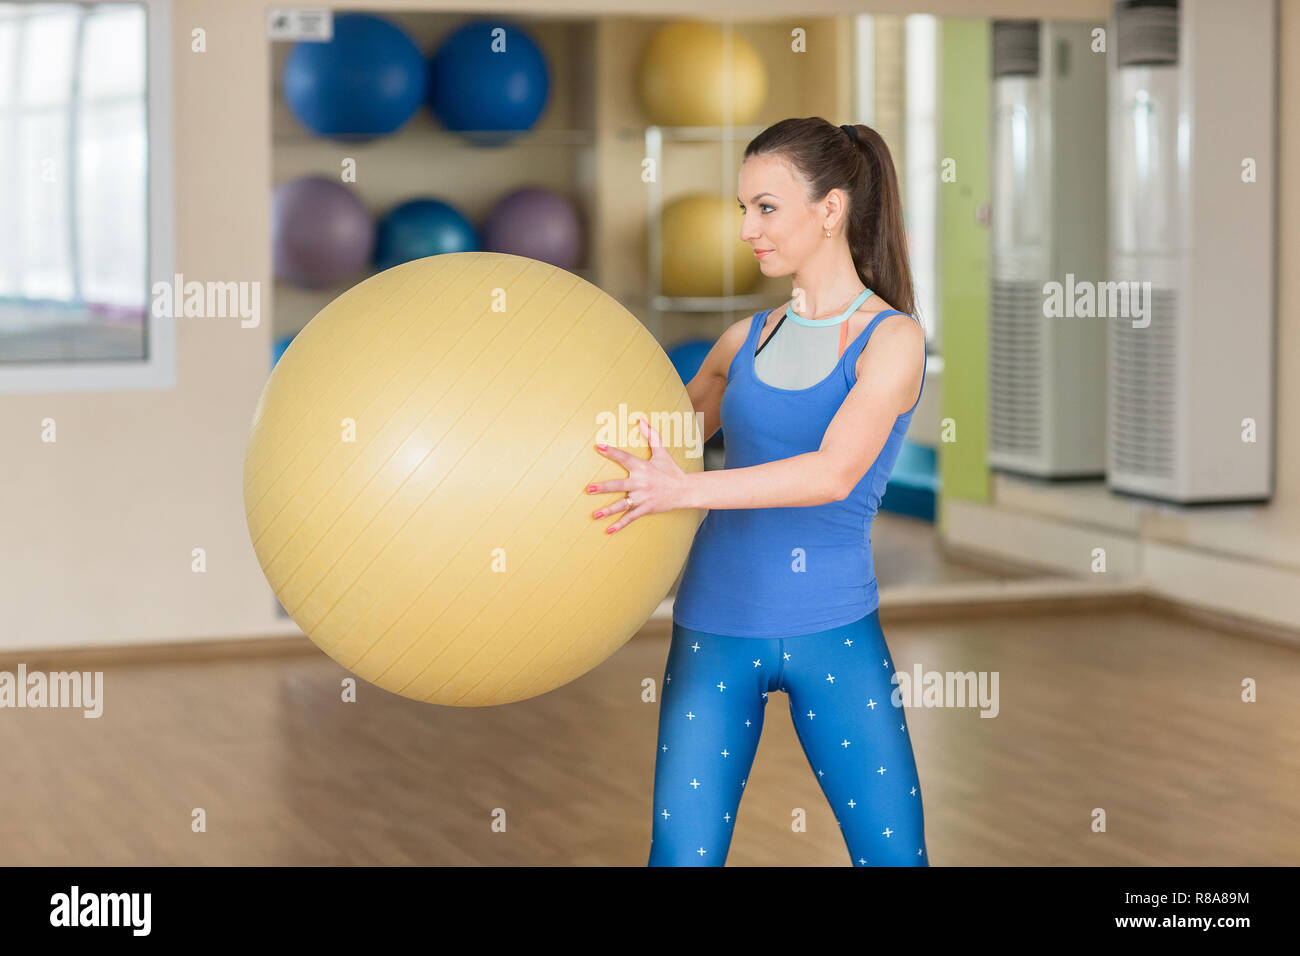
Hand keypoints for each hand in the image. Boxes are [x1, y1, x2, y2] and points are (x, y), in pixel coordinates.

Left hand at [586, 418, 688, 533]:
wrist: (686, 490)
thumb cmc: (672, 470)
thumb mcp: (662, 452)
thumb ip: (652, 436)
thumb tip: (642, 420)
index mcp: (643, 467)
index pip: (624, 458)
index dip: (612, 452)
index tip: (599, 447)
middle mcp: (641, 483)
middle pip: (618, 485)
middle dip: (603, 487)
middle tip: (588, 488)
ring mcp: (643, 497)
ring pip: (622, 504)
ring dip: (608, 510)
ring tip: (594, 514)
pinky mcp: (646, 509)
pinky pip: (631, 518)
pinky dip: (620, 525)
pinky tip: (608, 530)